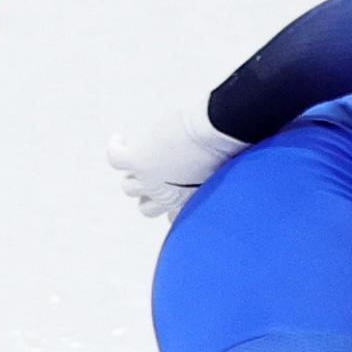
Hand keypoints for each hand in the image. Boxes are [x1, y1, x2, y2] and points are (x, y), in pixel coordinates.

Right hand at [107, 105, 247, 220]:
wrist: (220, 133)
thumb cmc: (232, 149)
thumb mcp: (227, 172)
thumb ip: (219, 179)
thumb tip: (237, 171)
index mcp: (188, 203)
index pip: (172, 218)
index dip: (170, 209)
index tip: (175, 195)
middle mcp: (166, 197)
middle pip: (145, 207)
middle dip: (149, 195)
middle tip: (155, 173)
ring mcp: (149, 179)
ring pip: (129, 186)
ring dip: (133, 173)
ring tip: (137, 154)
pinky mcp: (139, 160)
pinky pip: (115, 158)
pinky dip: (115, 147)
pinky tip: (120, 138)